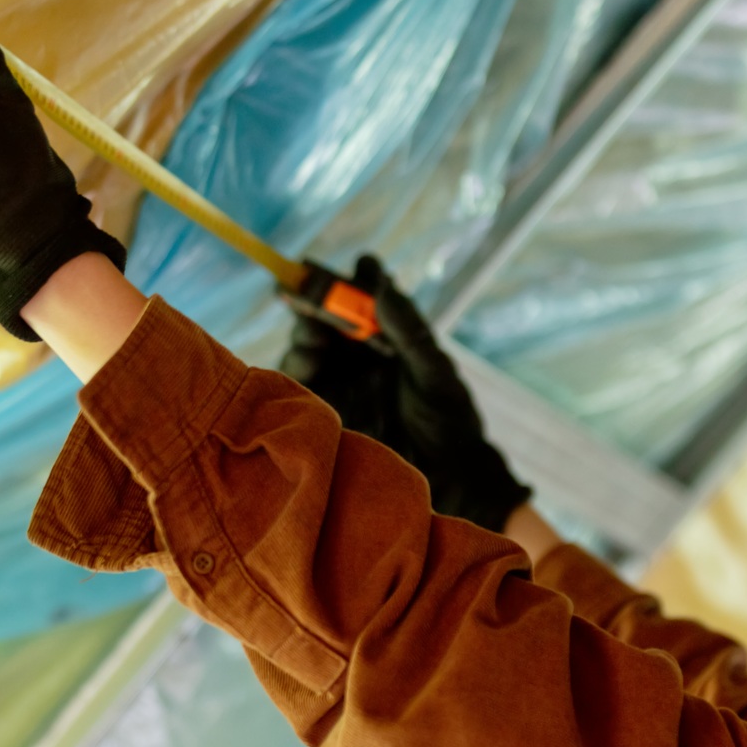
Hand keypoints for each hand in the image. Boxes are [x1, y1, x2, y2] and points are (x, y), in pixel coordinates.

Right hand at [281, 255, 532, 532]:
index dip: (358, 279)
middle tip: (311, 285)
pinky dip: (296, 363)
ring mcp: (338, 380)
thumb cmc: (450, 424)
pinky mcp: (320, 409)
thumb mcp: (436, 374)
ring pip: (308, 343)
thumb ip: (410, 331)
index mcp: (390, 339)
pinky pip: (296, 381)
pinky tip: (307, 357)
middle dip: (318, 296)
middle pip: (328, 315)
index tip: (361, 266)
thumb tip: (382, 287)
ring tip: (316, 332)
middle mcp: (360, 355)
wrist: (447, 480)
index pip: (366, 298)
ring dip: (308, 330)